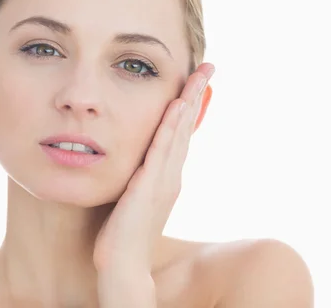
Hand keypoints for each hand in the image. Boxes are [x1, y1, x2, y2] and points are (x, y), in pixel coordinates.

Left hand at [93, 62, 214, 272]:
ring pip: (178, 133)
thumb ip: (142, 179)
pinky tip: (176, 107)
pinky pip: (160, 151)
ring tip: (198, 75)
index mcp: (167, 176)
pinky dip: (170, 127)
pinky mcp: (148, 186)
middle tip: (208, 66)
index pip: (181, 134)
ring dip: (188, 102)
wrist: (123, 265)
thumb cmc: (124, 234)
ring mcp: (163, 180)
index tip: (195, 81)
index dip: (189, 106)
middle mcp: (170, 174)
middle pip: (186, 127)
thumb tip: (140, 164)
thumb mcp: (137, 199)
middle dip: (196, 94)